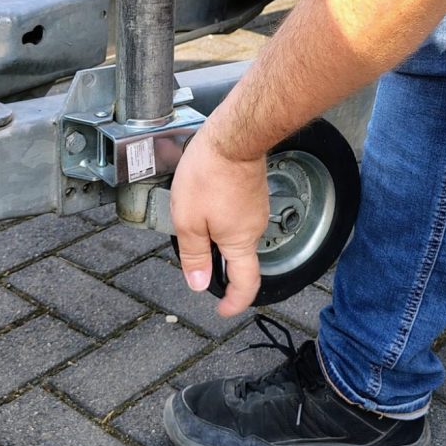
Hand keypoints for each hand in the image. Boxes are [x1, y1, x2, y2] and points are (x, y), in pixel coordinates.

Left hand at [170, 122, 268, 316]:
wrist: (233, 136)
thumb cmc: (209, 174)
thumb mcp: (189, 220)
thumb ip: (194, 255)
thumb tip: (198, 284)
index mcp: (240, 241)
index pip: (246, 284)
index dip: (235, 302)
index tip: (223, 309)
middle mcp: (254, 228)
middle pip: (238, 257)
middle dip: (216, 261)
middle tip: (192, 252)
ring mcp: (256, 207)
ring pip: (235, 232)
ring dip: (215, 232)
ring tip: (192, 215)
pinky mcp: (253, 191)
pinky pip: (236, 213)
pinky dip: (220, 215)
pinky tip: (204, 198)